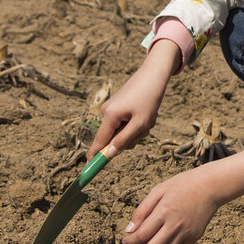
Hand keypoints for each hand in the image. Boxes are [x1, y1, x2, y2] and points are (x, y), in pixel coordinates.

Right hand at [88, 39, 179, 156]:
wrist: (154, 74)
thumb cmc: (149, 98)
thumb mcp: (140, 123)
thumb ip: (124, 140)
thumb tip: (109, 155)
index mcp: (110, 116)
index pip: (100, 142)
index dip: (95, 157)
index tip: (88, 169)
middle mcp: (107, 112)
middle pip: (114, 138)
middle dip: (131, 137)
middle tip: (145, 125)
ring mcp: (112, 108)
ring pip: (123, 131)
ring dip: (136, 129)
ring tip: (146, 116)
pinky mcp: (118, 106)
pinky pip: (126, 123)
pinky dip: (137, 122)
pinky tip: (145, 111)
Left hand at [122, 166, 220, 243]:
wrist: (211, 186)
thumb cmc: (182, 185)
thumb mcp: (159, 191)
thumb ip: (142, 211)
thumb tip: (129, 231)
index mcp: (164, 212)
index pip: (141, 236)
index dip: (130, 240)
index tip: (125, 240)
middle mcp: (175, 225)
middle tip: (144, 235)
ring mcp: (186, 233)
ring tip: (158, 232)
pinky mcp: (195, 237)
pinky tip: (171, 230)